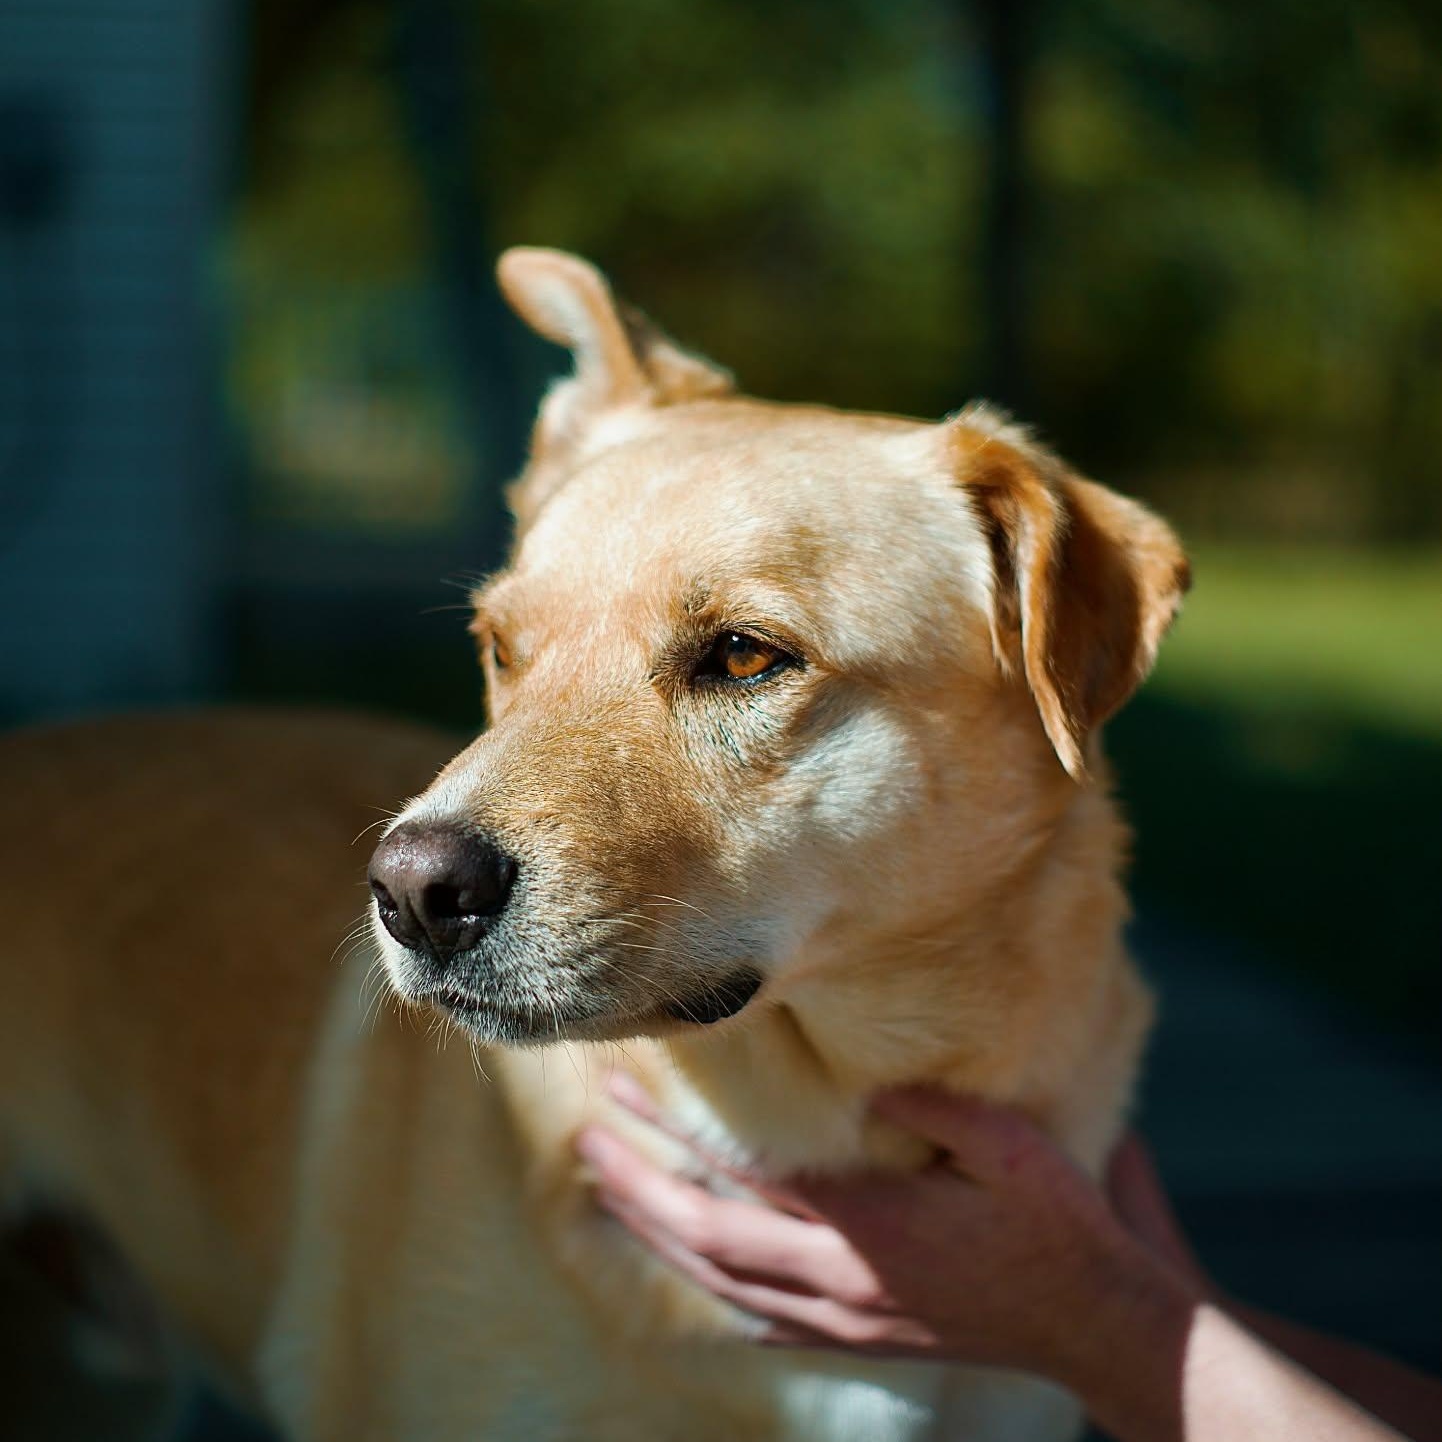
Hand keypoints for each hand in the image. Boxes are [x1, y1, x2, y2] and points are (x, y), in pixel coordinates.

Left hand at [575, 1081, 1196, 1383]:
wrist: (1095, 1327)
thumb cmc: (1056, 1226)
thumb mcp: (1008, 1145)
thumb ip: (931, 1109)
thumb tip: (867, 1084)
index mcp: (869, 1225)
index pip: (745, 1174)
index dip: (675, 1134)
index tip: (624, 1092)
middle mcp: (840, 1278)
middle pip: (708, 1238)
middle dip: (637, 1189)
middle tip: (586, 1144)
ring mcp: (845, 1316)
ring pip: (722, 1283)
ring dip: (658, 1237)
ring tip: (612, 1193)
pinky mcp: (860, 1335)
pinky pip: (758, 1320)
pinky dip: (709, 1287)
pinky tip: (690, 1267)